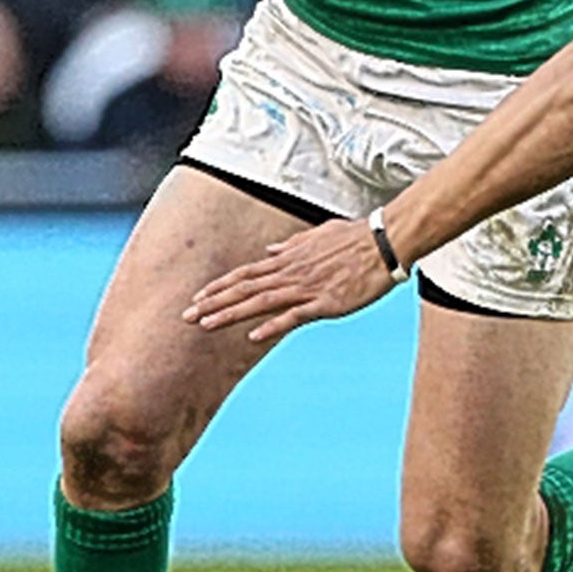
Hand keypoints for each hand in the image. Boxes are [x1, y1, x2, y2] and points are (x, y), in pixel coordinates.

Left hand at [182, 217, 395, 343]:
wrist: (385, 242)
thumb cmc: (357, 237)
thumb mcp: (319, 235)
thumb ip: (292, 244)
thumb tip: (270, 248)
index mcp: (290, 258)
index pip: (247, 273)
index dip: (221, 286)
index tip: (199, 297)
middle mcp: (291, 272)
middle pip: (245, 288)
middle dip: (214, 302)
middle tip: (187, 316)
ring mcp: (307, 287)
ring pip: (260, 301)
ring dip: (231, 314)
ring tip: (206, 325)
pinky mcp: (325, 302)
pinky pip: (294, 316)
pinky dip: (272, 325)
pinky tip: (252, 337)